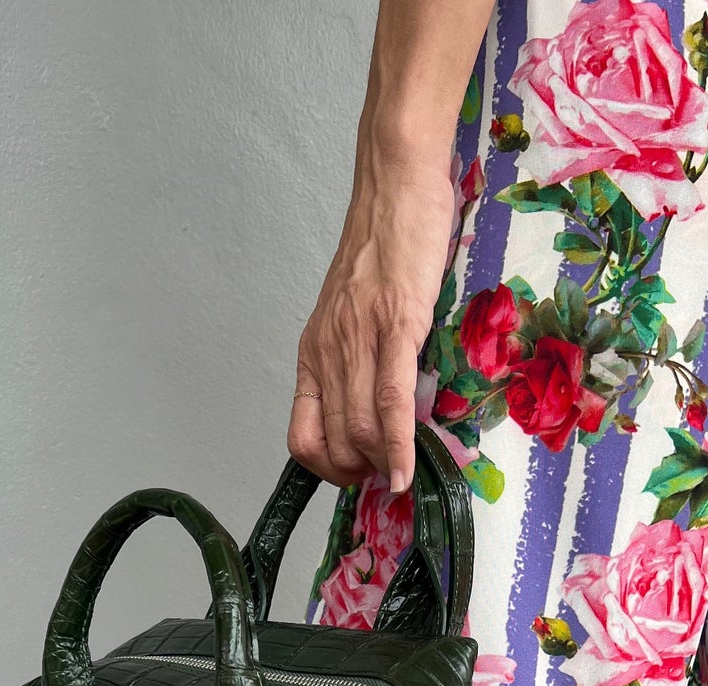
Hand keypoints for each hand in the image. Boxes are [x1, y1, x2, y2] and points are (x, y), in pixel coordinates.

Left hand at [288, 154, 455, 494]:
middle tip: (386, 478)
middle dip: (360, 474)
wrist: (394, 185)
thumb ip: (360, 358)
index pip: (302, 435)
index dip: (327, 469)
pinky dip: (398, 447)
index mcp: (314, 352)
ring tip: (401, 475)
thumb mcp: (356, 313)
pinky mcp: (394, 325)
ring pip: (360, 429)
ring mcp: (358, 340)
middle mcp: (327, 351)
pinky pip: (390, 402)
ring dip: (381, 466)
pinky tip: (406, 471)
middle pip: (334, 441)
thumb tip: (381, 405)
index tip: (357, 475)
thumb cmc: (384, 245)